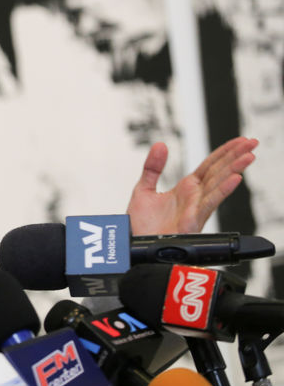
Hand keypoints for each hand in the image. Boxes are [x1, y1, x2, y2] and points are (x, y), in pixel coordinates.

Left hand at [127, 137, 257, 234]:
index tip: (240, 141)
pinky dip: (222, 190)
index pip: (210, 166)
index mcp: (185, 189)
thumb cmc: (141, 225)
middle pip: (219, 172)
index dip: (224, 152)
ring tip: (249, 155)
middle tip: (252, 142)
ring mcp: (196, 208)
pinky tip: (235, 178)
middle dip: (236, 156)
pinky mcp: (193, 220)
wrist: (134, 244)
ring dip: (235, 170)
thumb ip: (153, 167)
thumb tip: (160, 145)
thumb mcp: (144, 188)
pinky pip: (209, 202)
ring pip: (218, 184)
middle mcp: (194, 197)